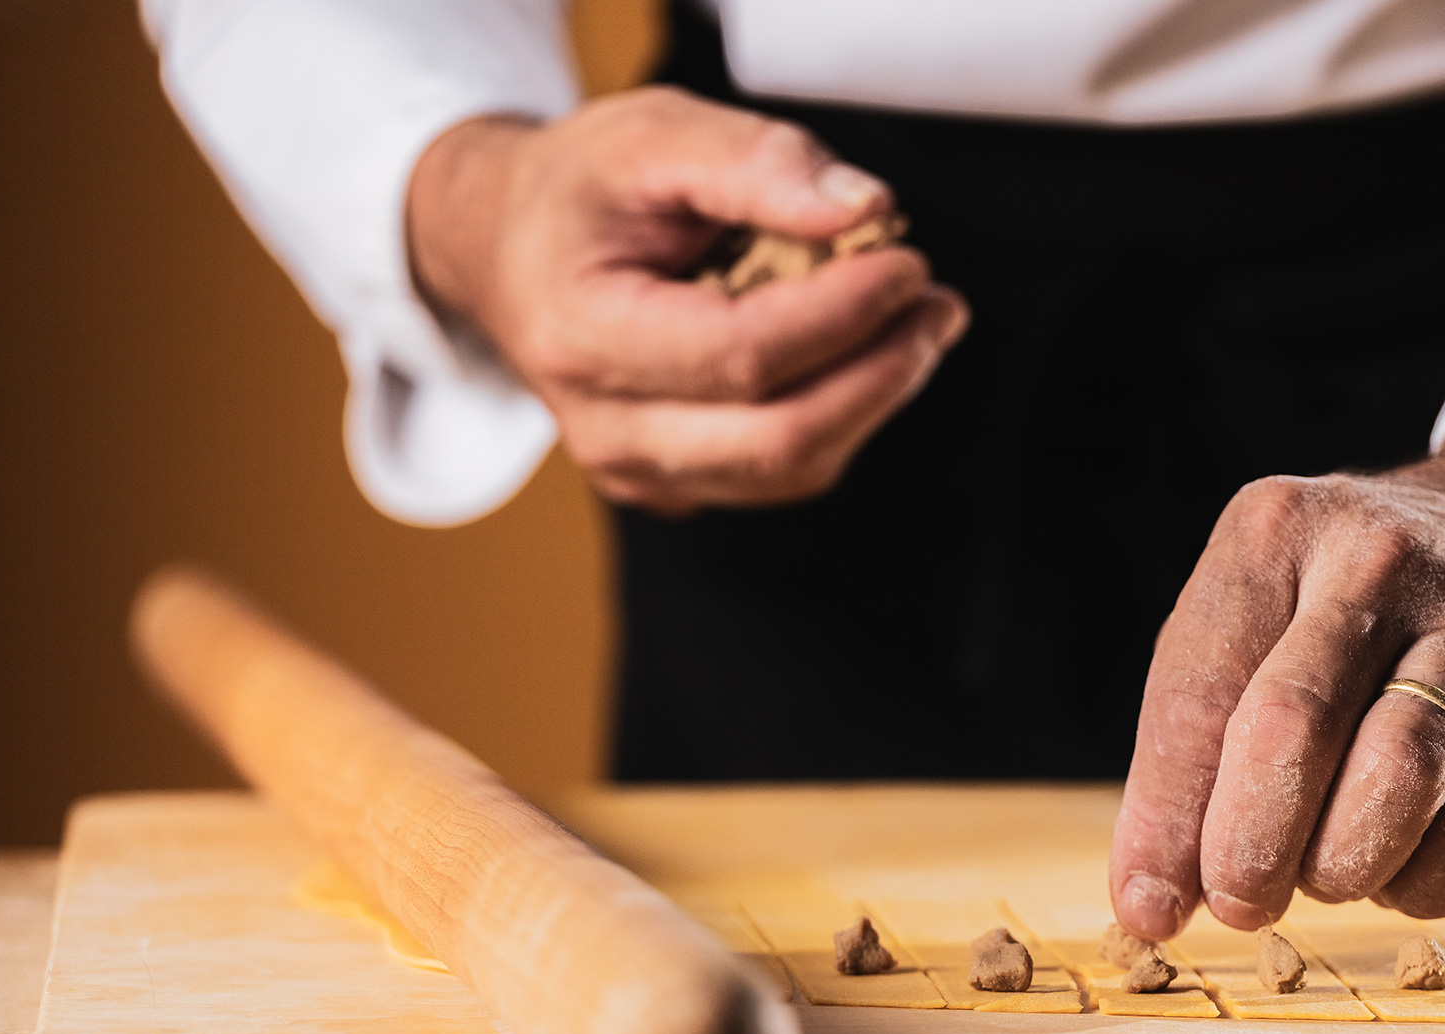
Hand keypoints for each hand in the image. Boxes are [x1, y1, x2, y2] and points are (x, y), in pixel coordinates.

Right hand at [406, 86, 968, 513]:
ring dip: (873, 398)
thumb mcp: (652, 135)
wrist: (506, 253)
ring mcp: (637, 474)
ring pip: (791, 470)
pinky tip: (859, 351)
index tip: (907, 260)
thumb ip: (757, 162)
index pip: (741, 356)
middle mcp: (604, 430)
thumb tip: (864, 209)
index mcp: (582, 338)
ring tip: (917, 321)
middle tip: (939, 306)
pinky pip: (781, 472)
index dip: (843, 315)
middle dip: (881, 374)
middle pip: (778, 440)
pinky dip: (838, 414)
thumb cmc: (579, 191)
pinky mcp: (674, 487)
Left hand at [1108, 420, 1444, 934]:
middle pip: (1293, 724)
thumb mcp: (1263, 618)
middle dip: (1249, 844)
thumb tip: (1150, 902)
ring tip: (1324, 877)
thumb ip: (1198, 744)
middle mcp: (1377, 563)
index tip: (1148, 909)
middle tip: (1238, 904)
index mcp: (1274, 535)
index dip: (1164, 818)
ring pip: (1399, 773)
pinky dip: (1427, 881)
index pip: (1198, 693)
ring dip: (1342, 863)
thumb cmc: (1361, 600)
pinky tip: (1397, 873)